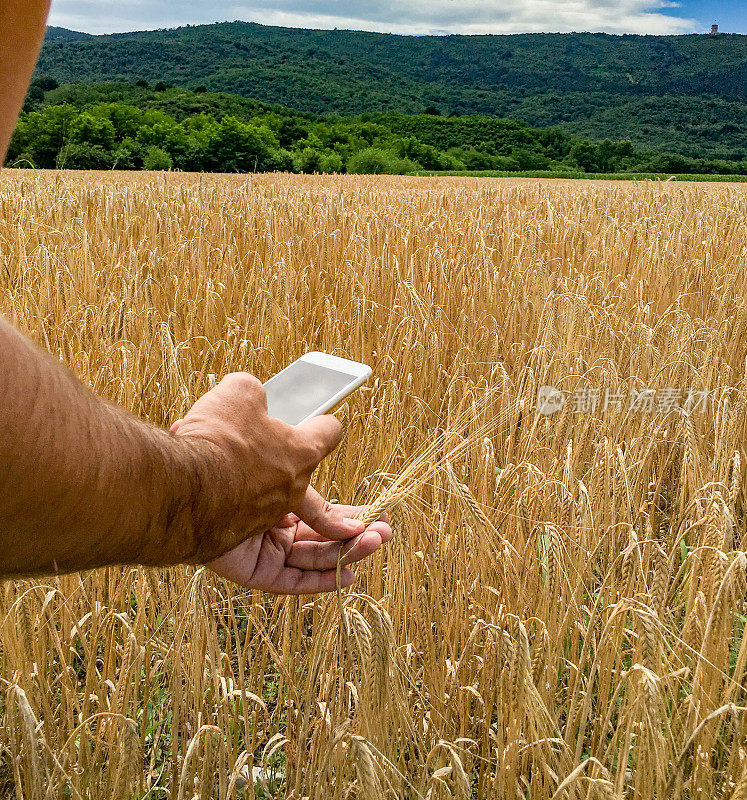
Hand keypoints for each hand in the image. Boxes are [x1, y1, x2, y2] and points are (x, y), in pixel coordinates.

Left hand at [171, 372, 391, 590]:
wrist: (197, 472)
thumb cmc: (220, 434)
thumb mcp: (244, 398)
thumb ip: (259, 399)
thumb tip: (264, 397)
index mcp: (269, 480)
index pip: (311, 498)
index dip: (338, 502)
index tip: (366, 504)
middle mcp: (266, 514)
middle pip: (317, 530)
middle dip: (355, 529)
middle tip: (384, 529)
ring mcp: (259, 542)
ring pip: (311, 554)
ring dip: (350, 550)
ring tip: (378, 541)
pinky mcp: (252, 568)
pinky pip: (290, 580)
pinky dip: (320, 581)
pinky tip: (348, 576)